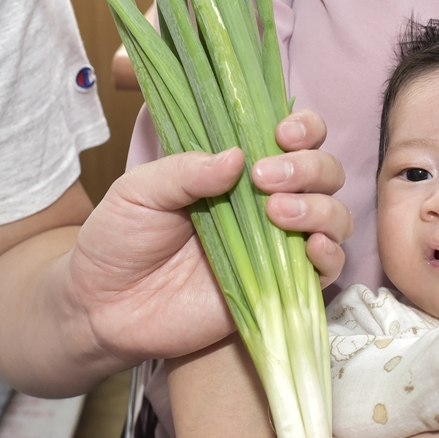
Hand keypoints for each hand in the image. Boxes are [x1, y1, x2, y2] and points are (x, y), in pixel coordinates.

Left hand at [69, 110, 351, 363]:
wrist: (103, 308)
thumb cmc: (119, 241)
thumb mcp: (139, 192)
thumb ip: (185, 171)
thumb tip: (237, 156)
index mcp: (238, 170)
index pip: (294, 138)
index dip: (304, 128)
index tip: (281, 134)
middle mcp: (268, 203)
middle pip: (325, 172)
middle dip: (309, 167)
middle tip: (265, 178)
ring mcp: (279, 247)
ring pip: (335, 216)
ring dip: (320, 208)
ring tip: (277, 213)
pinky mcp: (281, 290)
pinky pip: (328, 269)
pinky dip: (330, 254)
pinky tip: (310, 248)